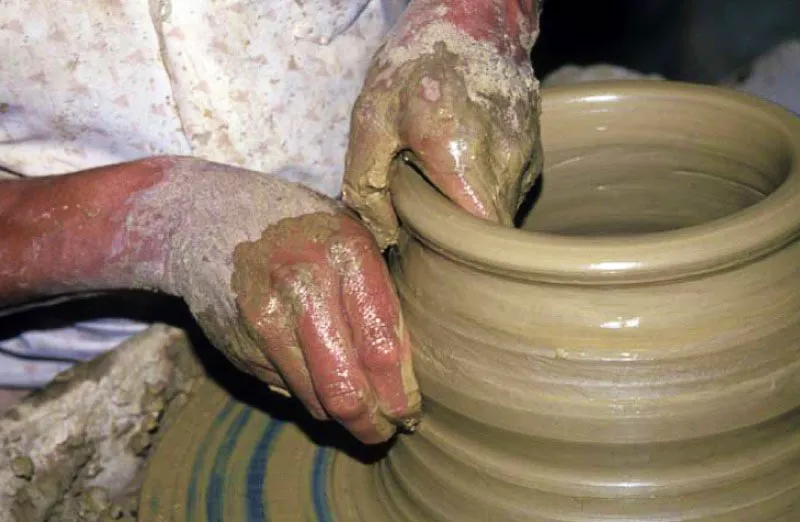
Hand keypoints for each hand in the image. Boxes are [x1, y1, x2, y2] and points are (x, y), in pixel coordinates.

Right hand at [227, 211, 419, 443]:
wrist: (215, 217)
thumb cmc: (305, 231)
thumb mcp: (353, 241)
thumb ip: (381, 298)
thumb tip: (402, 375)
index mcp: (346, 254)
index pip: (382, 347)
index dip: (400, 393)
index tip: (410, 411)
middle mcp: (303, 286)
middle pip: (346, 388)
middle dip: (372, 423)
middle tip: (387, 431)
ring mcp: (265, 318)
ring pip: (315, 399)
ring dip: (342, 417)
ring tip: (361, 414)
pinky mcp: (241, 343)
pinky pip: (286, 389)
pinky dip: (307, 393)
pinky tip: (316, 377)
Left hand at [342, 0, 542, 247]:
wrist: (473, 17)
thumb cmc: (416, 65)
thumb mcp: (371, 117)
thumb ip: (366, 182)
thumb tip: (382, 234)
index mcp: (460, 155)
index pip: (479, 236)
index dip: (458, 255)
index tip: (431, 249)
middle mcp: (504, 161)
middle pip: (490, 231)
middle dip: (459, 236)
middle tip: (426, 217)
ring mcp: (525, 156)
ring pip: (501, 211)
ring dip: (470, 209)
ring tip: (441, 180)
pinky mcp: (532, 149)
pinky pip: (508, 188)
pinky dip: (483, 189)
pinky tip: (460, 164)